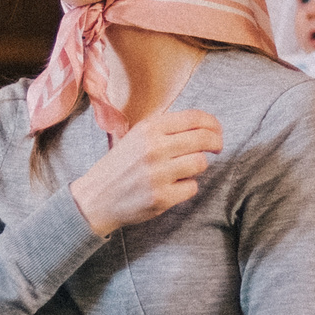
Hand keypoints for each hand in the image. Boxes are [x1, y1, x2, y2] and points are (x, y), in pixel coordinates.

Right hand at [69, 111, 222, 235]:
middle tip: (217, 147)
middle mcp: (154, 148)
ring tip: (184, 169)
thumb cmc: (121, 165)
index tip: (217, 130)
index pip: (194, 118)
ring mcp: (158, 174)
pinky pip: (192, 187)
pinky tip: (173, 186)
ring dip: (197, 166)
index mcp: (149, 128)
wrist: (96, 197)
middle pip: (203, 139)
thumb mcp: (137, 136)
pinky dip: (186, 186)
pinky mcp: (162, 197)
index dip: (213, 123)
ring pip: (200, 163)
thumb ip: (166, 128)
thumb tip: (204, 125)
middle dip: (216, 143)